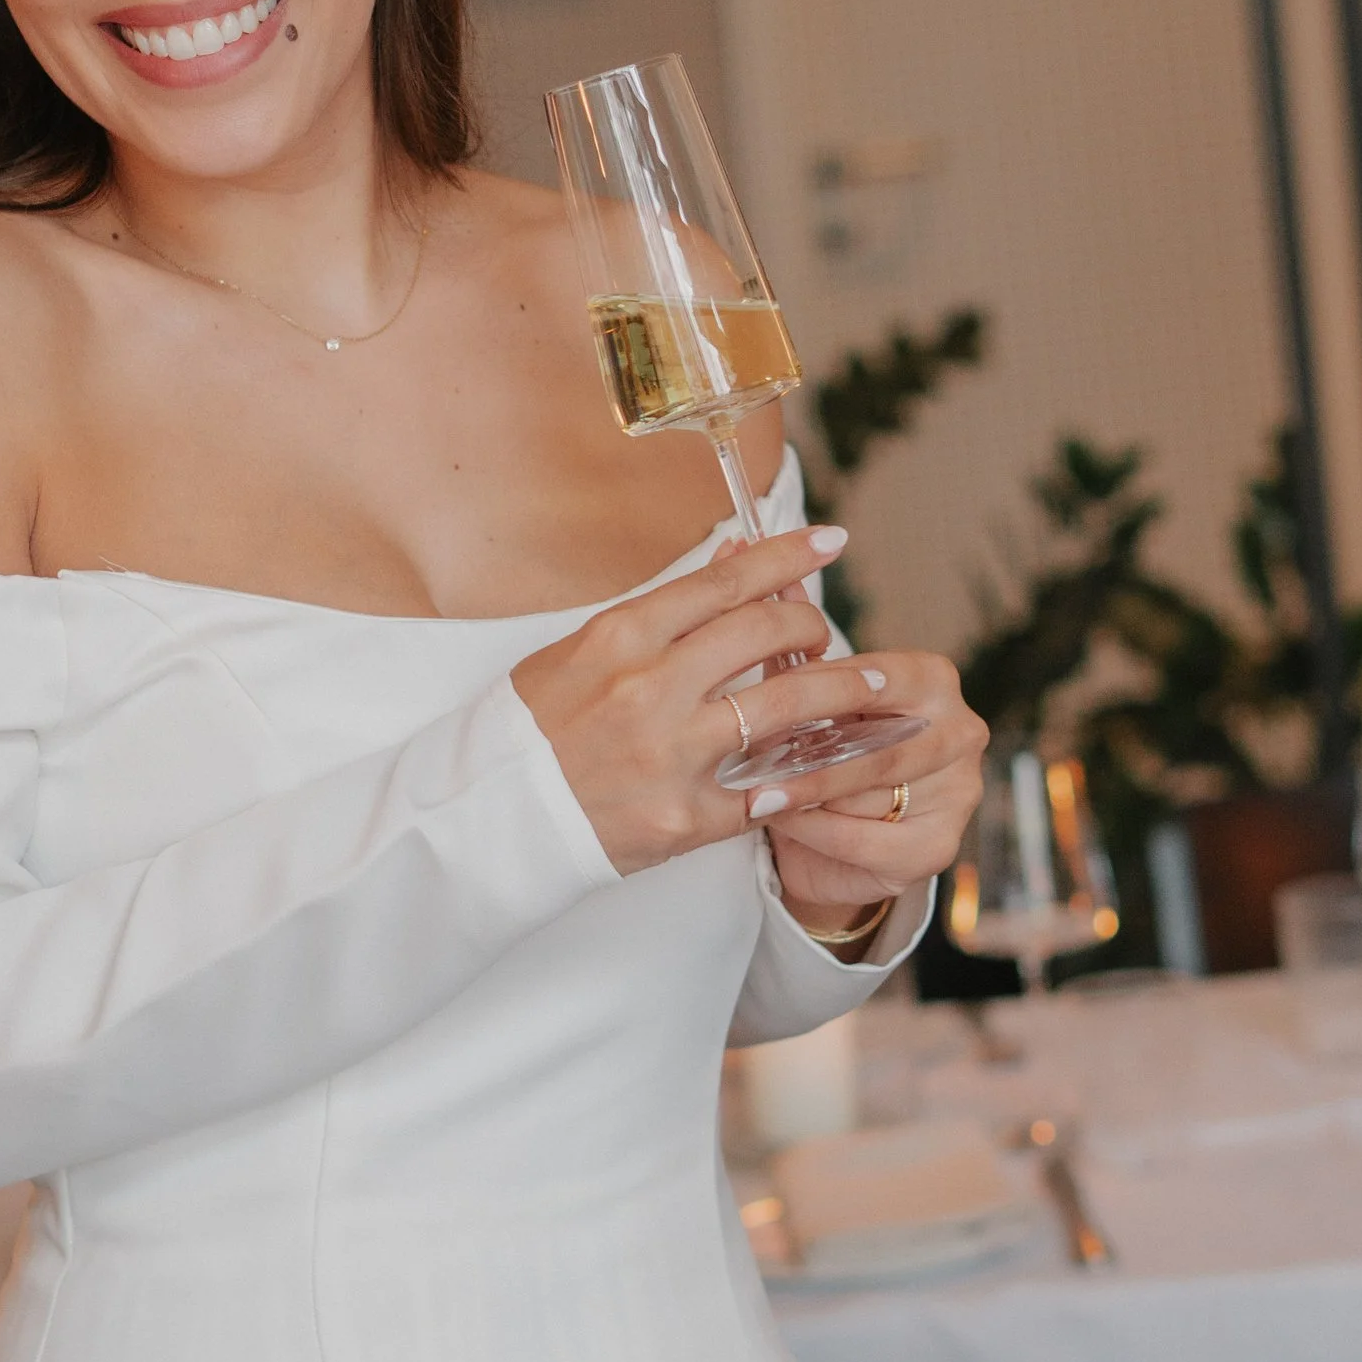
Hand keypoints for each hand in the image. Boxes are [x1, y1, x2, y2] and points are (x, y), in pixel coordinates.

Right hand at [512, 527, 855, 876]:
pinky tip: (826, 768)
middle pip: (768, 631)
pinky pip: (767, 789)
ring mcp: (672, 754)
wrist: (488, 819)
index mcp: (622, 635)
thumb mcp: (581, 650)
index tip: (830, 542)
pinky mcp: (685, 816)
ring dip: (842, 693)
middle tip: (828, 632)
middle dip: (816, 625)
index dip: (789, 555)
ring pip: (788, 706)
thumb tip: (733, 559)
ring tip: (873, 689)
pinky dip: (803, 775)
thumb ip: (662, 612)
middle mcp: (651, 687)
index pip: (726, 579)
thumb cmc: (531, 729)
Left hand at [750, 652, 986, 937]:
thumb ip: (787, 637)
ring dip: (806, 794)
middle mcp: (961, 731)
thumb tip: (749, 565)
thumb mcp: (803, 696)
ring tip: (754, 791)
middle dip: (809, 754)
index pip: (874, 678)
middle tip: (748, 757)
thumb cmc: (820, 753)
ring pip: (868, 793)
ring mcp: (959, 792)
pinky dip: (816, 832)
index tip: (759, 702)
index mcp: (934, 679)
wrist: (829, 842)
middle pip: (877, 744)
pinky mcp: (938, 847)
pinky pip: (864, 839)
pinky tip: (783, 823)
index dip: (812, 692)